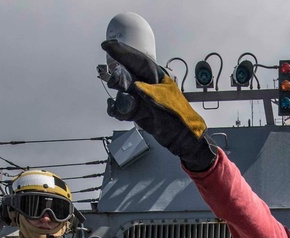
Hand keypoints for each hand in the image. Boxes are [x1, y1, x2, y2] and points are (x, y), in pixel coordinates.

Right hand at [102, 40, 216, 171]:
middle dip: (118, 80)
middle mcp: (147, 85)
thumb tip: (133, 85)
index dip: (121, 52)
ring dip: (120, 100)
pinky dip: (117, 110)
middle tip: (117, 85)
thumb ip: (146, 92)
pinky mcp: (137, 111)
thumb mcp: (162, 102)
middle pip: (125, 75)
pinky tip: (118, 112)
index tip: (106, 46)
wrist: (183, 139)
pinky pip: (121, 107)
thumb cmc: (179, 118)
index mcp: (156, 77)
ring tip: (128, 109)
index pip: (136, 60)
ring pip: (121, 92)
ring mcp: (141, 98)